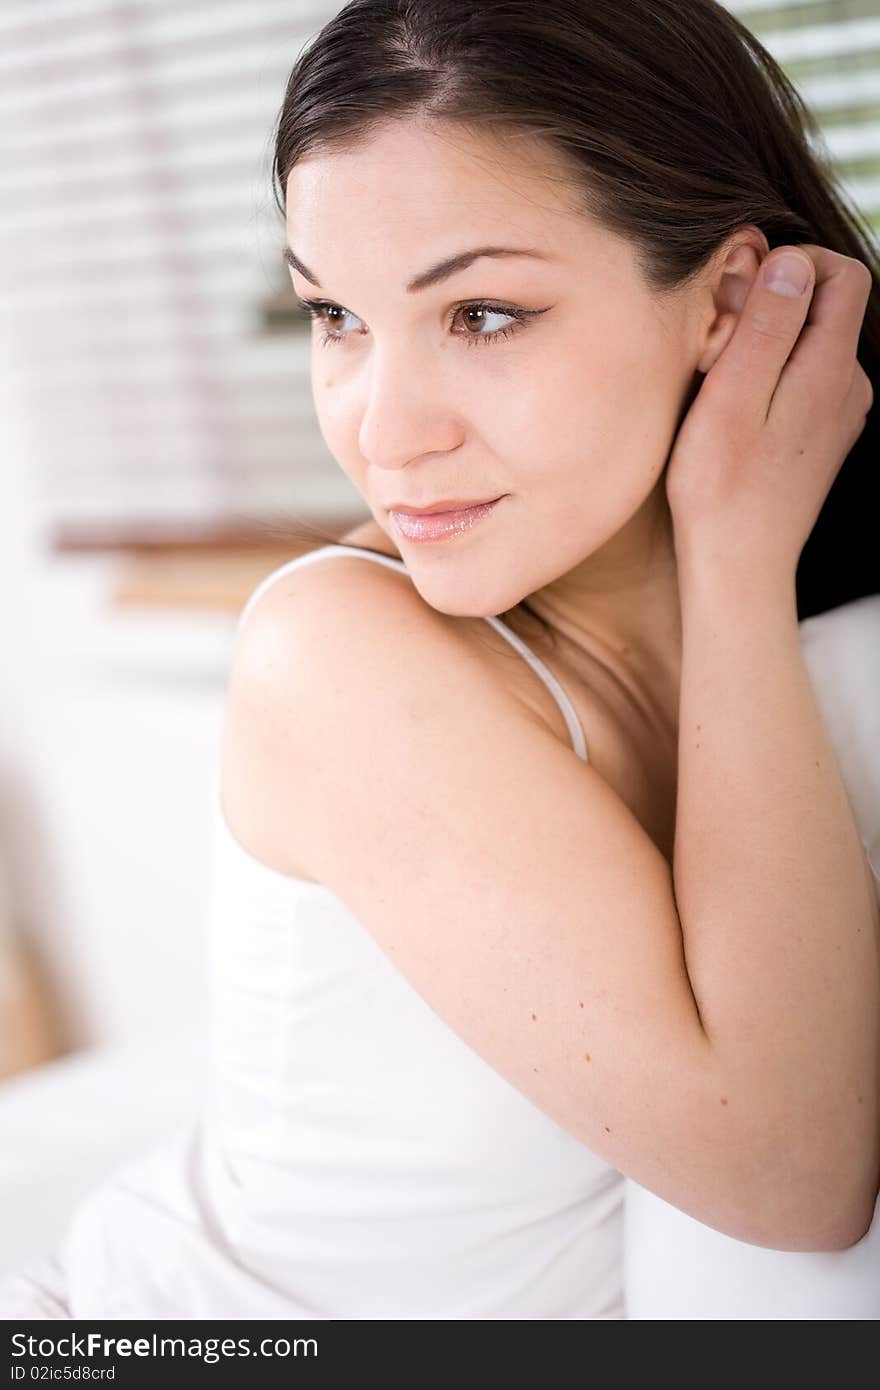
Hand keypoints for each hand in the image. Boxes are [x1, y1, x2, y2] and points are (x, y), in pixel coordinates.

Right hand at [665, 243, 873, 582]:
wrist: (739, 568)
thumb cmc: (721, 489)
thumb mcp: (730, 397)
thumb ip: (766, 325)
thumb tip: (791, 262)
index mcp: (832, 371)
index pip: (844, 273)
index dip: (792, 262)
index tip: (739, 292)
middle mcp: (849, 388)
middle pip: (826, 307)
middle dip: (773, 301)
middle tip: (715, 339)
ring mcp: (839, 416)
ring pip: (811, 344)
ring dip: (766, 342)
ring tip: (718, 378)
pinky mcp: (820, 438)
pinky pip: (803, 380)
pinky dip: (769, 376)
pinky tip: (732, 410)